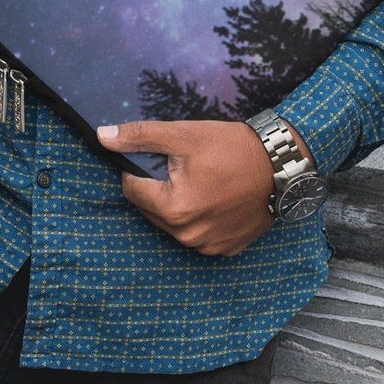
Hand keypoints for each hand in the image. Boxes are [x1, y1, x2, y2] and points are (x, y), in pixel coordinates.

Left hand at [97, 119, 277, 256]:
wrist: (282, 165)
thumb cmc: (231, 148)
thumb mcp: (181, 135)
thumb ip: (138, 137)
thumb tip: (102, 136)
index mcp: (174, 209)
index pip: (131, 190)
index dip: (136, 170)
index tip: (156, 158)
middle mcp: (189, 235)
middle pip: (150, 209)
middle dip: (155, 188)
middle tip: (179, 168)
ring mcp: (209, 246)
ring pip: (171, 224)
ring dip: (174, 204)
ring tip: (197, 181)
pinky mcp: (226, 248)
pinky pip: (196, 234)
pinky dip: (196, 217)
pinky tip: (212, 197)